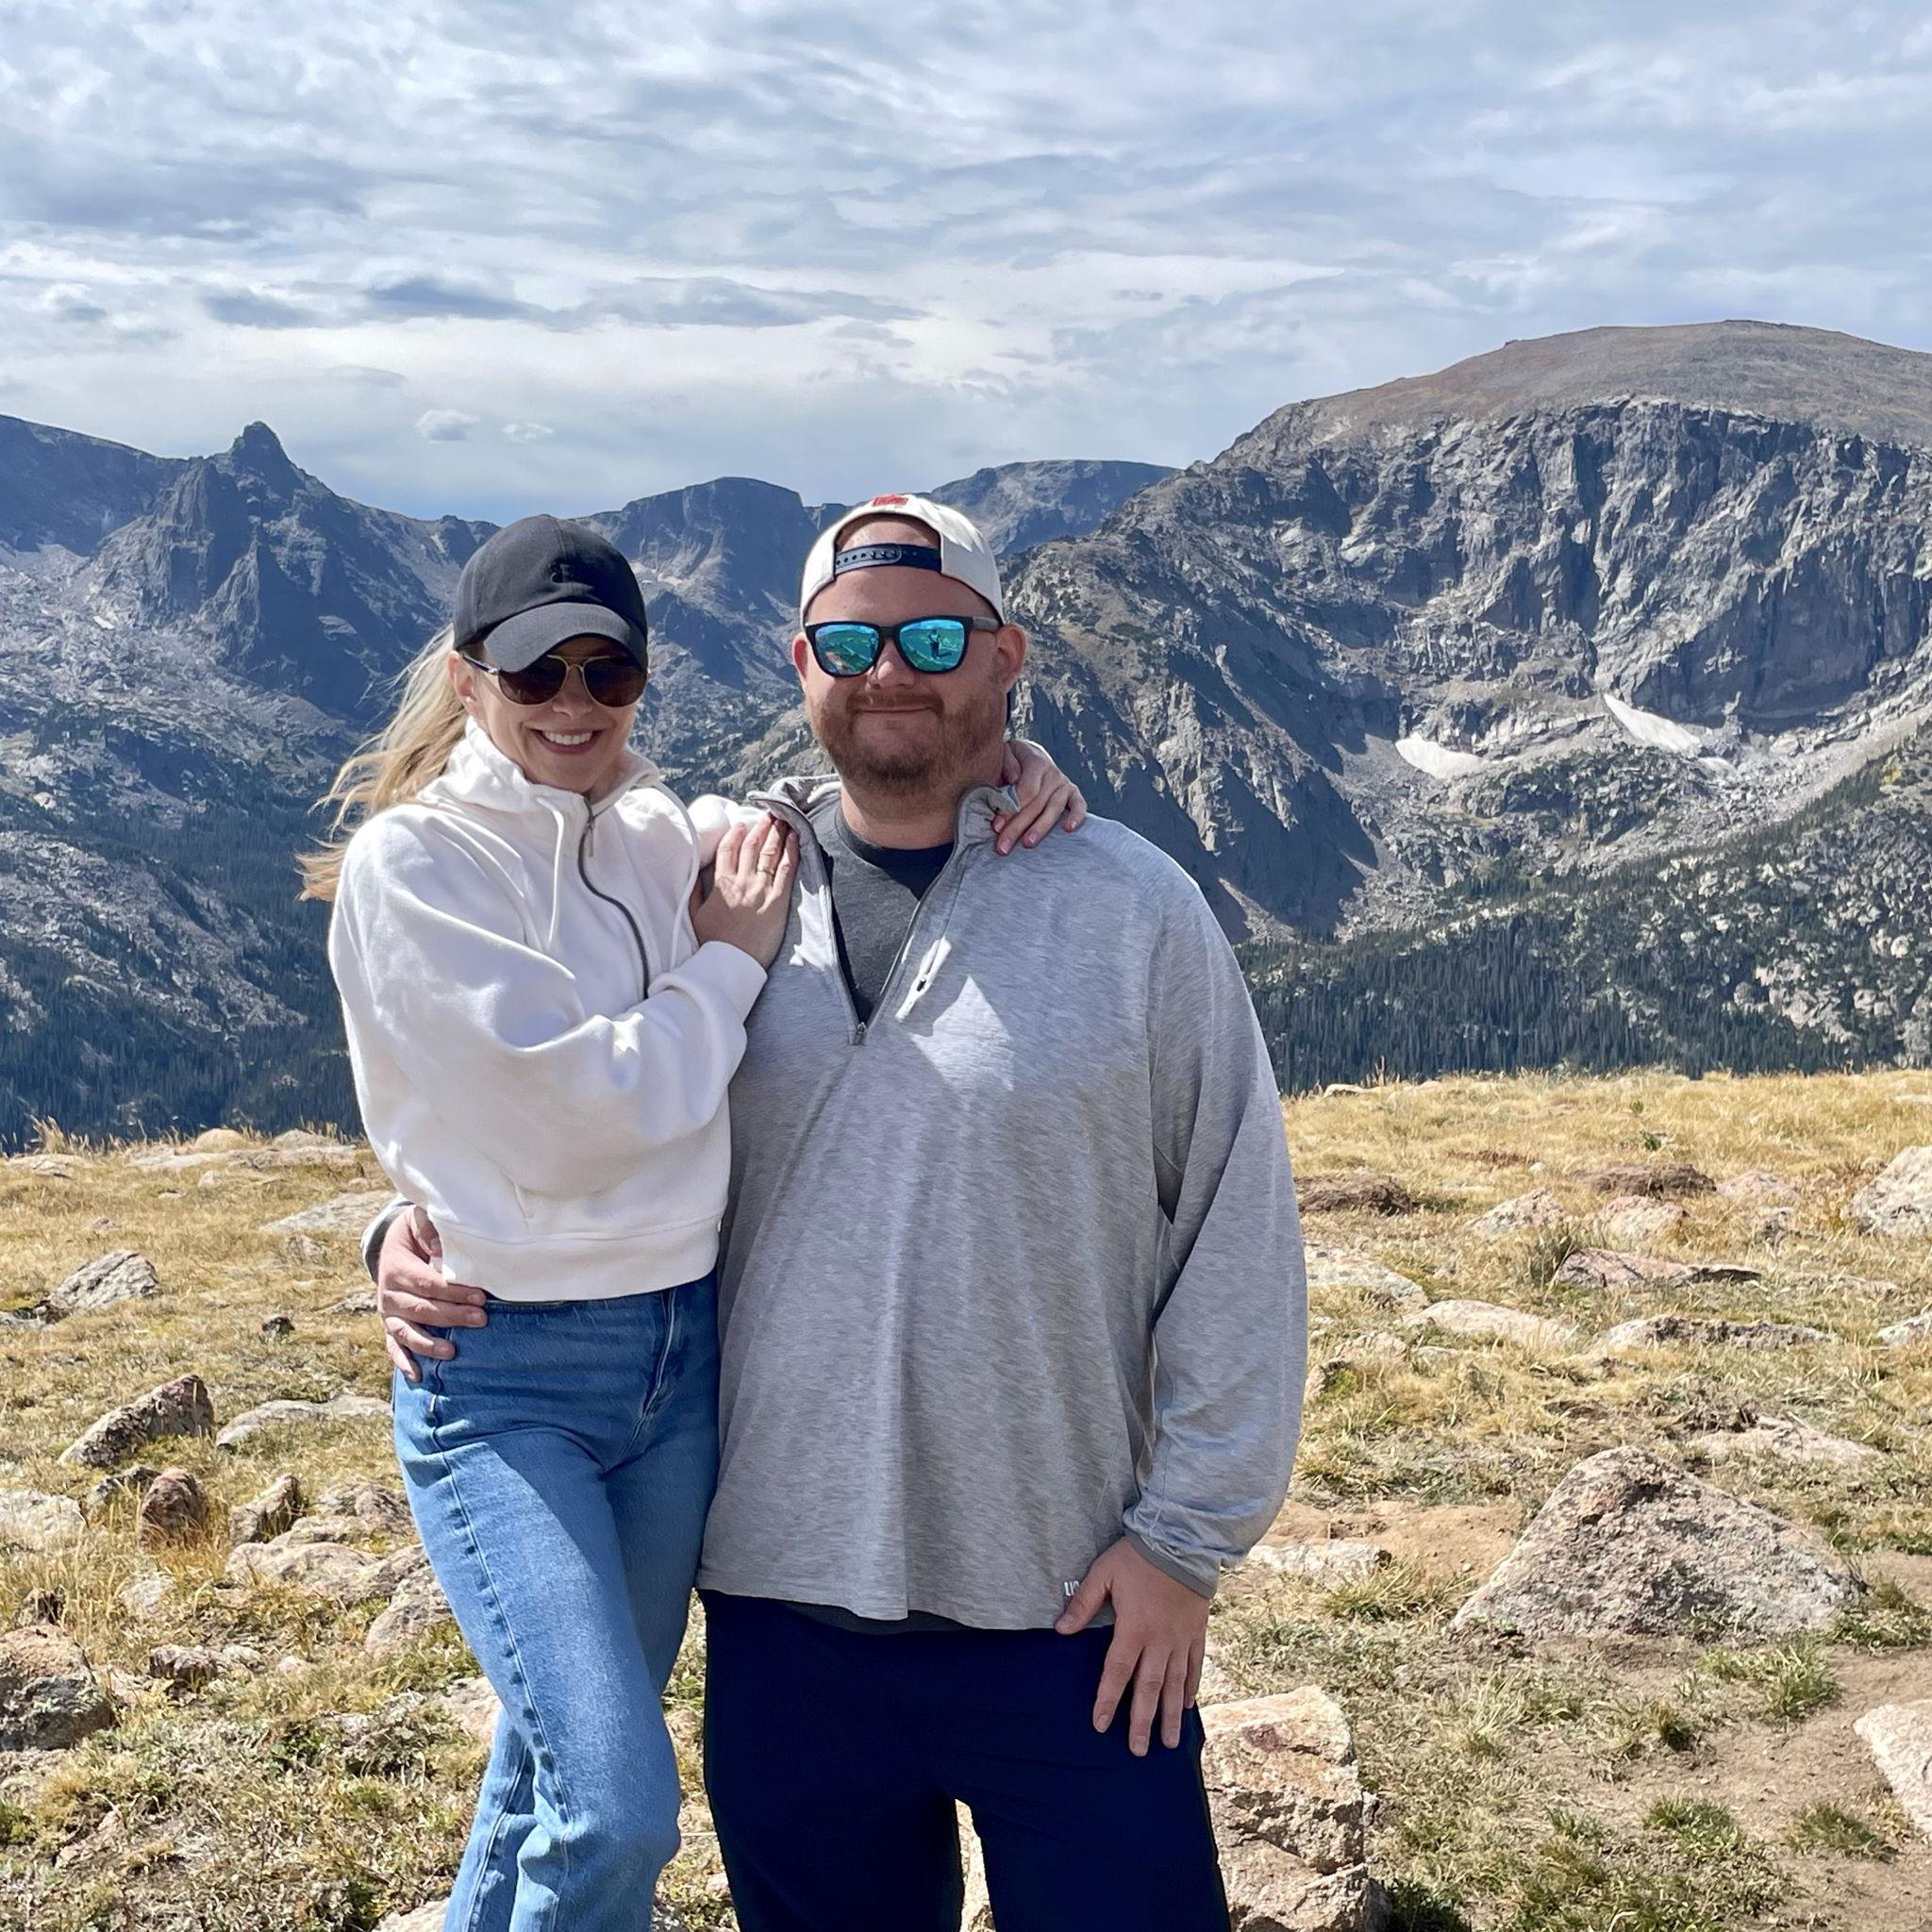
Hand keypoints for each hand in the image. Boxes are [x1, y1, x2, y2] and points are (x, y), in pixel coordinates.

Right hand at [377, 1205, 486, 1380]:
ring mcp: (388, 1313)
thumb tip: (442, 1248)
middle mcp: (388, 1294)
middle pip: (421, 1309)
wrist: (393, 1246)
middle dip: (451, 1316)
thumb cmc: (415, 1234)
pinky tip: (417, 1375)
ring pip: (406, 1332)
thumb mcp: (418, 1223)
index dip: (453, 1291)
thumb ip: (429, 1230)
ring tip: (451, 1352)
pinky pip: (393, 1346)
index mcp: (396, 1268)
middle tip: (480, 1319)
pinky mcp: (390, 1325)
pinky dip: (402, 1362)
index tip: (479, 1296)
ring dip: (428, 1344)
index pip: (427, 1284)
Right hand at [691, 815, 797, 967]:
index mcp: (721, 884)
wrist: (731, 963)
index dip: (736, 834)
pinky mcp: (777, 900)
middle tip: (769, 815)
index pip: (728, 850)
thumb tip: (695, 874)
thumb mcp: (694, 916)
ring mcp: (760, 889)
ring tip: (783, 820)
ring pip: (769, 853)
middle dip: (761, 828)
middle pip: (752, 846)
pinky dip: (791, 851)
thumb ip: (695, 892)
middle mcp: (741, 881)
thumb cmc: (712, 944)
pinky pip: (786, 870)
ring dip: (777, 833)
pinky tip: (794, 838)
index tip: (742, 824)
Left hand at [995, 740, 1086, 855]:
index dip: (1011, 810)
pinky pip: (1079, 806)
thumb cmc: (1012, 760)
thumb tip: (1013, 779)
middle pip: (1036, 804)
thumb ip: (1006, 763)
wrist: (1030, 755)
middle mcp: (1052, 773)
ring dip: (1040, 828)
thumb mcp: (1004, 754)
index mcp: (1035, 761)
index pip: (1025, 790)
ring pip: (1053, 809)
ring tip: (1027, 844)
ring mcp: (1064, 784)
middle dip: (1018, 827)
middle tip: (1003, 847)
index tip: (997, 827)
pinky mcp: (1073, 793)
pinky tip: (1068, 829)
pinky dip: (1076, 816)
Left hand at [1056, 1538, 1209, 1756]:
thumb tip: (1061, 1630)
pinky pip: (1194, 1665)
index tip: (1100, 1725)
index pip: (1117, 1673)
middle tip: (1138, 1750)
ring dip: (1171, 1715)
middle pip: (1149, 1688)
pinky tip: (1188, 1705)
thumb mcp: (1104, 1573)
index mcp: (1134, 1629)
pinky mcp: (1197, 1631)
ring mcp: (1180, 1638)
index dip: (1107, 1700)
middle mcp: (1159, 1641)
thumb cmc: (1138, 1556)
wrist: (1181, 1540)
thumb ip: (1083, 1603)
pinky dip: (1191, 1686)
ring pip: (1175, 1684)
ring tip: (1169, 1742)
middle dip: (1142, 1721)